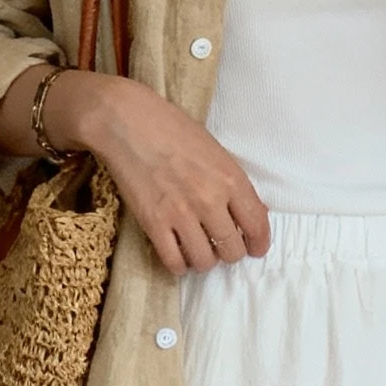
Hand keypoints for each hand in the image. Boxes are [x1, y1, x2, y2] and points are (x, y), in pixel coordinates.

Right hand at [43, 71, 270, 276]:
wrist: (126, 121)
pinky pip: (174, 262)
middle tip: (220, 246)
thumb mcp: (214, 150)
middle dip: (230, 252)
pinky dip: (179, 265)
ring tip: (197, 250)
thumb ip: (233, 183)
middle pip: (232, 250)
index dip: (259, 243)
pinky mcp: (154, 224)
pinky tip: (177, 254)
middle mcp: (210, 201)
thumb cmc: (171, 128)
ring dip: (204, 260)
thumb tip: (251, 213)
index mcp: (230, 178)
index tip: (255, 248)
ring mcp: (181, 215)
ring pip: (205, 261)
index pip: (257, 225)